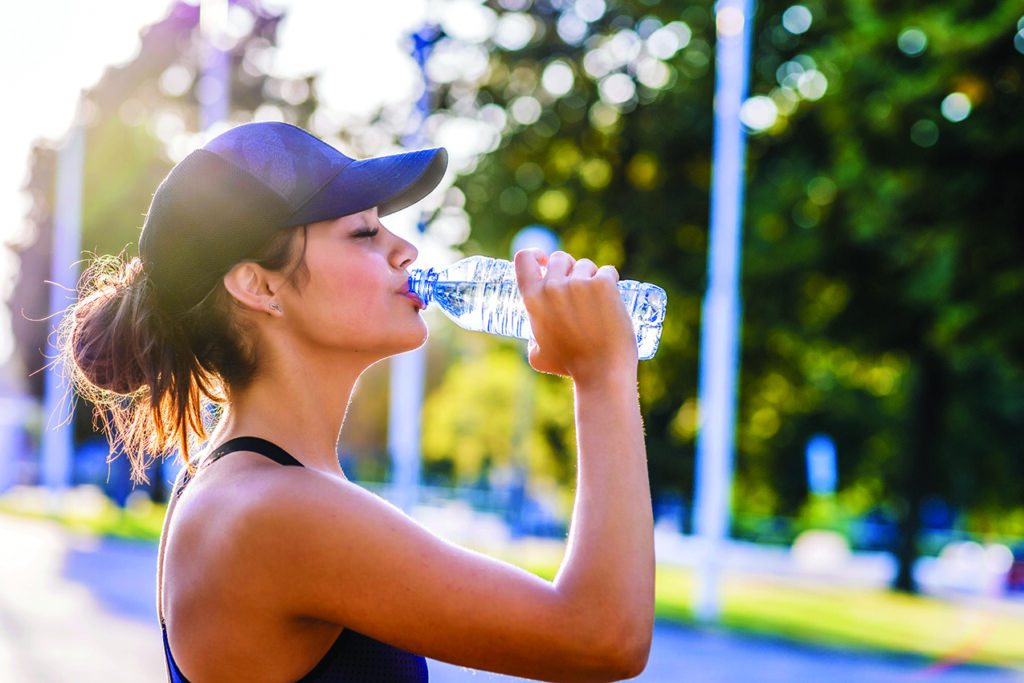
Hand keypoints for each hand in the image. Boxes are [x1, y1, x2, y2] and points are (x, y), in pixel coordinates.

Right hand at [514, 249, 637, 382]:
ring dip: (591, 276)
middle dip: (569, 269)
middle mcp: (553, 286)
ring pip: (586, 265)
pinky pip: (607, 271)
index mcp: (533, 299)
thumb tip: (534, 338)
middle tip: (580, 288)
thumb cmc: (570, 366)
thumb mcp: (538, 356)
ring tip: (597, 300)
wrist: (602, 372)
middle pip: (559, 258)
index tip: (544, 261)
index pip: (524, 258)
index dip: (535, 255)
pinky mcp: (604, 284)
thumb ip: (532, 340)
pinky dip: (611, 280)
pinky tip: (613, 295)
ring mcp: (579, 283)